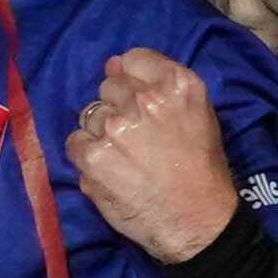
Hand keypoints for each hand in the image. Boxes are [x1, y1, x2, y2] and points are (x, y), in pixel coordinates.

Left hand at [62, 49, 247, 261]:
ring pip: (90, 114)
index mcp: (179, 85)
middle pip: (109, 86)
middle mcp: (145, 100)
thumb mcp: (199, 115)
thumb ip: (157, 85)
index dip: (134, 78)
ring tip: (124, 155)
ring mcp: (115, 127)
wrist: (195, 219)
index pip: (134, 58)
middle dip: (118, 105)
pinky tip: (109, 169)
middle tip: (136, 134)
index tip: (141, 98)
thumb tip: (112, 63)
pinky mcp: (93, 156)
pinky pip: (75, 141)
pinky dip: (88, 154)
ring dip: (101, 131)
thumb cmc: (202, 167)